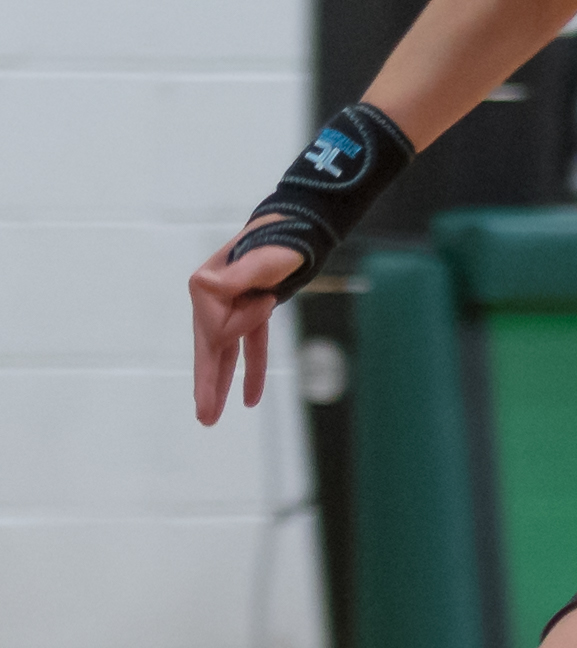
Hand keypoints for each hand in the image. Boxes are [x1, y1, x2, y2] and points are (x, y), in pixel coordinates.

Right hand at [186, 241, 299, 424]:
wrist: (300, 229)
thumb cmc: (282, 242)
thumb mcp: (264, 259)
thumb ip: (238, 276)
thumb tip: (212, 289)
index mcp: (207, 286)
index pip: (217, 328)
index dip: (243, 322)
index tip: (265, 299)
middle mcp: (211, 297)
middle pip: (208, 349)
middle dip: (206, 385)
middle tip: (204, 418)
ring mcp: (230, 306)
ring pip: (223, 355)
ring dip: (219, 386)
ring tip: (209, 418)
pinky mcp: (251, 311)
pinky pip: (248, 348)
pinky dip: (250, 373)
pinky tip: (250, 400)